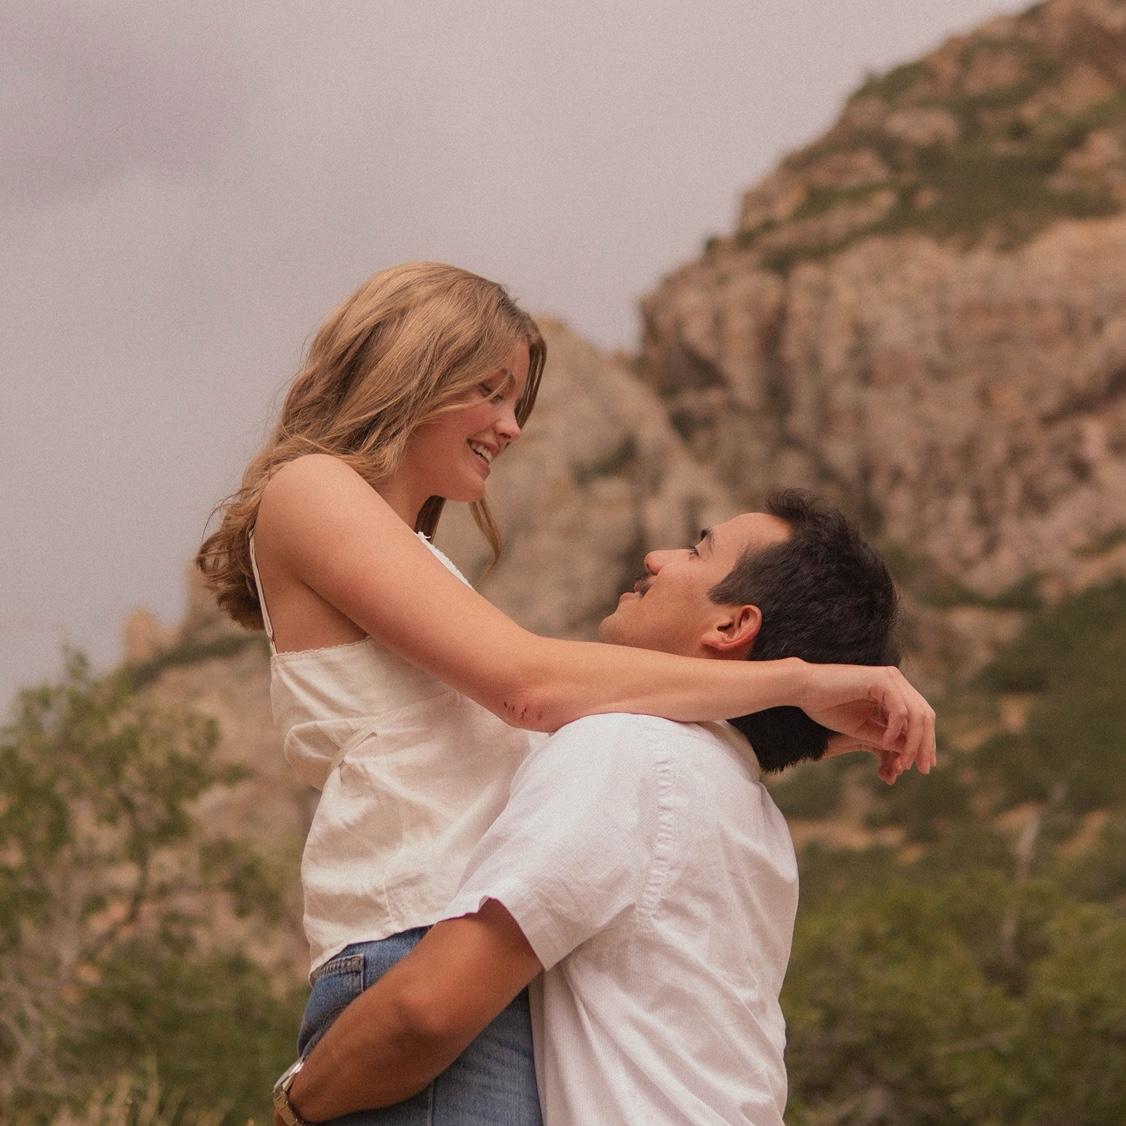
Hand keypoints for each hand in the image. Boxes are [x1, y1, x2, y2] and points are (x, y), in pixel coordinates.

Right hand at [796, 663, 935, 775]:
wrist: (802, 689)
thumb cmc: (826, 706)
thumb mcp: (862, 729)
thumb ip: (885, 737)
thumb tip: (910, 752)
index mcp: (892, 692)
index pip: (921, 717)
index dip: (926, 742)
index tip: (924, 766)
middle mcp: (895, 682)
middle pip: (925, 716)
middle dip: (925, 745)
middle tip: (923, 769)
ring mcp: (889, 679)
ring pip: (917, 714)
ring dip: (914, 742)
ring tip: (903, 763)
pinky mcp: (880, 679)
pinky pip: (900, 710)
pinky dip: (895, 729)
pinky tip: (886, 744)